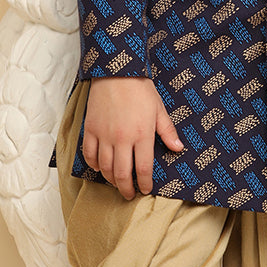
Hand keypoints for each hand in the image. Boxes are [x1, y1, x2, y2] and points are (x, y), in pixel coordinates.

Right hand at [81, 77, 184, 199]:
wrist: (116, 72)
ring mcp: (103, 135)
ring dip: (110, 179)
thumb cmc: (140, 89)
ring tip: (116, 183)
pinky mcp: (90, 129)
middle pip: (122, 173)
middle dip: (126, 188)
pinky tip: (100, 168)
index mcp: (141, 135)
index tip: (146, 189)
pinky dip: (94, 165)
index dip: (145, 183)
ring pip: (104, 167)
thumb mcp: (159, 110)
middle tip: (129, 195)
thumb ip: (167, 131)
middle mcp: (121, 139)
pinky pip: (89, 154)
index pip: (143, 168)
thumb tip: (178, 148)